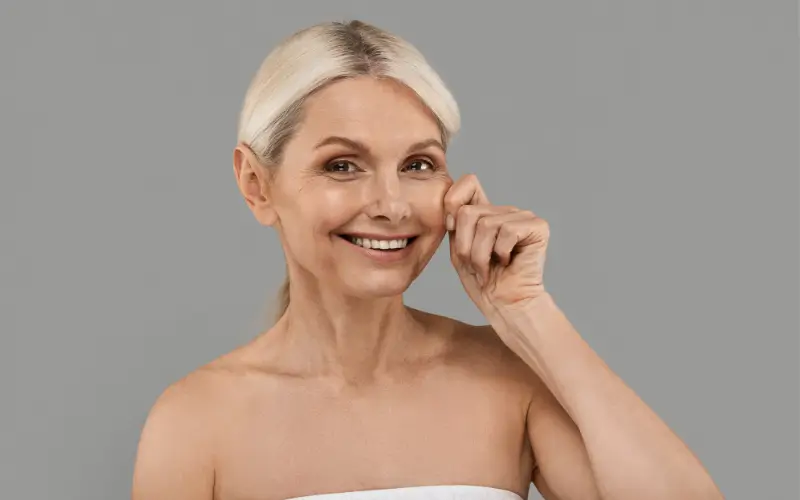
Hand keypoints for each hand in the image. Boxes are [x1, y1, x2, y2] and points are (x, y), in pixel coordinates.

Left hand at [443, 174, 550, 316]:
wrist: (505, 306)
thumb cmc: (483, 282)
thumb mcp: (460, 248)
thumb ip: (455, 222)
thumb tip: (454, 205)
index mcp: (486, 213)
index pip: (468, 183)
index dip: (452, 202)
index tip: (452, 230)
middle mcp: (505, 211)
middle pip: (468, 211)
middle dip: (465, 245)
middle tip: (476, 264)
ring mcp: (523, 217)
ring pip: (485, 224)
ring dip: (480, 255)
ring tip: (489, 268)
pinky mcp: (538, 227)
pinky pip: (506, 232)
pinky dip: (501, 254)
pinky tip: (508, 263)